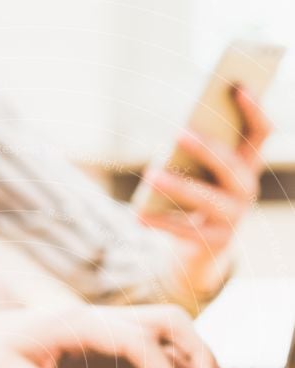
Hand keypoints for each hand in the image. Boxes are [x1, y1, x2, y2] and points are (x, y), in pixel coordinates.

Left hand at [0, 303, 226, 367]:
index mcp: (76, 323)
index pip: (137, 339)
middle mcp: (95, 322)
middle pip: (163, 321)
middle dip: (196, 349)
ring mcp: (100, 335)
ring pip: (160, 332)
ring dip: (190, 354)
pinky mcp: (99, 351)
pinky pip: (145, 351)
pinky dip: (171, 365)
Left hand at [139, 87, 270, 303]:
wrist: (202, 248)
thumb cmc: (198, 198)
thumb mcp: (201, 173)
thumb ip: (197, 154)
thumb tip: (177, 135)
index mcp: (248, 165)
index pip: (261, 132)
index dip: (255, 109)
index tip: (238, 85)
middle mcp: (247, 190)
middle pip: (231, 165)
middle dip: (207, 147)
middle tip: (179, 131)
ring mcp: (234, 218)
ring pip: (207, 199)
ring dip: (178, 185)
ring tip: (150, 175)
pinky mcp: (216, 242)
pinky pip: (186, 230)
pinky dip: (161, 221)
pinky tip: (139, 215)